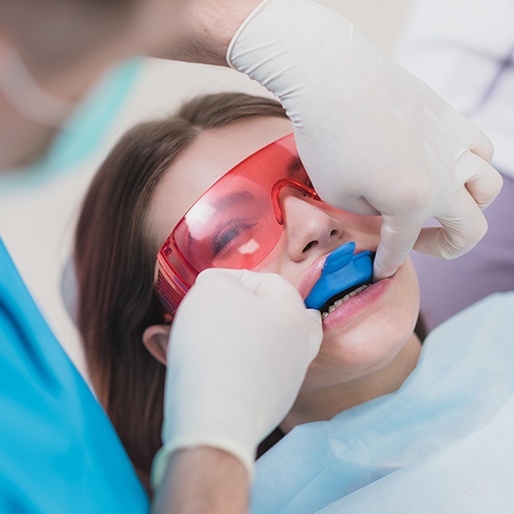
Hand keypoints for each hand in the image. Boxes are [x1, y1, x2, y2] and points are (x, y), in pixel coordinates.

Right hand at [152, 268, 321, 487]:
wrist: (216, 419)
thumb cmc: (216, 346)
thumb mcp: (212, 289)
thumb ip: (219, 279)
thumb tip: (220, 288)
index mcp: (294, 312)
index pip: (265, 280)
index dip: (230, 279)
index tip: (203, 289)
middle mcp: (300, 345)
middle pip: (274, 315)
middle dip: (242, 310)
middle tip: (216, 313)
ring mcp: (288, 378)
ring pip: (264, 346)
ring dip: (236, 338)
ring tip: (203, 340)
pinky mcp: (271, 405)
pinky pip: (252, 375)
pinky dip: (234, 367)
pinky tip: (210, 368)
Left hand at [228, 0, 502, 278]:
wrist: (332, 77)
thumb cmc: (327, 138)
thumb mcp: (337, 194)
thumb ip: (370, 213)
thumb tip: (386, 209)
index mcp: (412, 201)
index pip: (402, 245)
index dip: (388, 263)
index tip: (379, 270)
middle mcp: (444, 176)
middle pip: (471, 228)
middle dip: (446, 248)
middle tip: (420, 244)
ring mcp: (453, 143)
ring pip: (487, 187)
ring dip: (468, 206)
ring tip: (440, 205)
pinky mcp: (450, 117)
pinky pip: (479, 148)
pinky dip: (470, 165)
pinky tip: (444, 165)